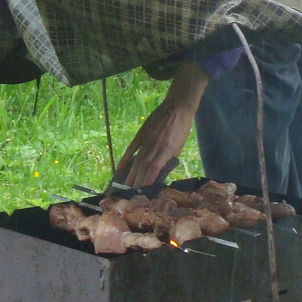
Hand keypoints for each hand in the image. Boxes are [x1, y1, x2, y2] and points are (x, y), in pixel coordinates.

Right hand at [114, 62, 209, 188]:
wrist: (178, 107)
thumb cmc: (181, 128)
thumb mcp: (179, 146)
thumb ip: (169, 159)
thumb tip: (160, 174)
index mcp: (167, 151)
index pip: (154, 170)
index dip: (147, 182)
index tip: (142, 194)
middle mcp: (154, 146)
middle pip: (142, 168)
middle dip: (136, 182)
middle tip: (129, 195)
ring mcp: (146, 140)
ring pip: (136, 161)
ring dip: (130, 174)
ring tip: (124, 186)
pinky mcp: (141, 133)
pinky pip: (131, 148)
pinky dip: (125, 158)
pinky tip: (120, 168)